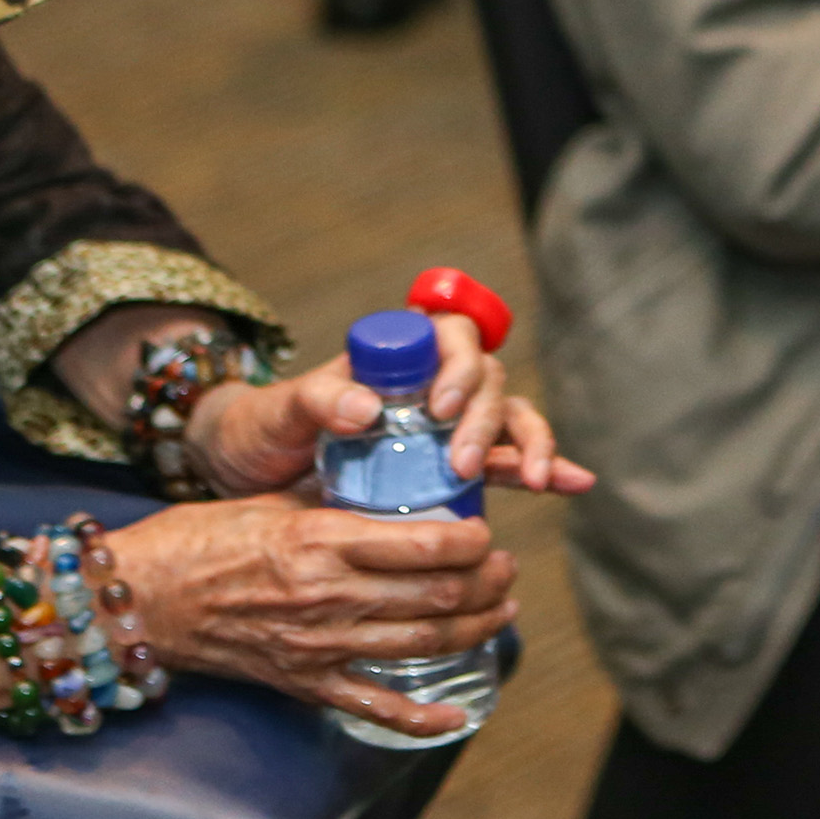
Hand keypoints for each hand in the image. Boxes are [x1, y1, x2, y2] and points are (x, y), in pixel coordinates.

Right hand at [105, 492, 516, 742]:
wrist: (142, 599)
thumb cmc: (202, 539)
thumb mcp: (275, 499)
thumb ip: (336, 494)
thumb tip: (393, 476)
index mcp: (320, 540)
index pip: (425, 543)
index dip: (472, 541)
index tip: (485, 532)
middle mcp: (327, 595)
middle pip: (437, 596)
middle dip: (487, 582)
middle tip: (504, 568)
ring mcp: (318, 646)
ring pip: (422, 644)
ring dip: (475, 628)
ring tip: (499, 609)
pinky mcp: (304, 684)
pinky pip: (375, 707)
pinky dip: (422, 717)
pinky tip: (458, 711)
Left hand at [185, 310, 592, 498]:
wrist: (249, 479)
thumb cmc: (261, 432)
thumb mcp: (277, 412)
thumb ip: (315, 400)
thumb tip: (367, 407)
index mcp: (394, 357)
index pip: (450, 333)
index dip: (458, 364)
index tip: (441, 407)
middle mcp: (429, 384)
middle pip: (487, 378)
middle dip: (488, 418)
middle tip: (463, 463)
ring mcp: (445, 427)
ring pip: (508, 417)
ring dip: (529, 444)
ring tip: (537, 481)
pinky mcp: (452, 468)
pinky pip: (508, 463)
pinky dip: (543, 469)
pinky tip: (570, 485)